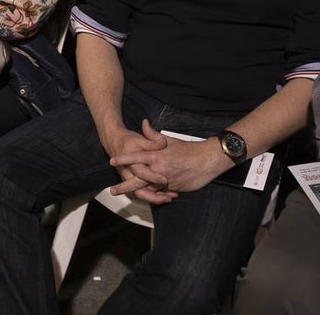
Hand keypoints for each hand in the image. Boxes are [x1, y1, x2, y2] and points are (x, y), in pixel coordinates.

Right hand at [101, 123, 176, 204]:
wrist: (115, 143)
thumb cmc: (128, 142)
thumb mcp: (140, 140)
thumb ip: (152, 143)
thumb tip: (163, 143)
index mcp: (129, 163)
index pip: (140, 173)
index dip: (152, 177)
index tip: (165, 180)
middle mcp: (128, 174)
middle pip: (138, 190)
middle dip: (153, 196)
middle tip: (167, 198)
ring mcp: (129, 180)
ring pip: (140, 194)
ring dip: (154, 198)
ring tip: (168, 199)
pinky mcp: (131, 182)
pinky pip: (141, 192)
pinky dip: (152, 196)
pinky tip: (164, 197)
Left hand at [109, 120, 230, 194]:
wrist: (207, 160)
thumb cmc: (188, 149)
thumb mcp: (169, 140)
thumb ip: (153, 135)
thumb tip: (143, 122)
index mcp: (156, 156)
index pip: (136, 157)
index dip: (123, 159)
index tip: (112, 161)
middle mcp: (159, 169)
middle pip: (138, 179)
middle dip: (124, 185)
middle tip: (112, 190)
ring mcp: (166, 180)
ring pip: (148, 188)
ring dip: (137, 193)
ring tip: (127, 196)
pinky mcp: (173, 188)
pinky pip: (160, 193)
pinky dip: (153, 195)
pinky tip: (145, 198)